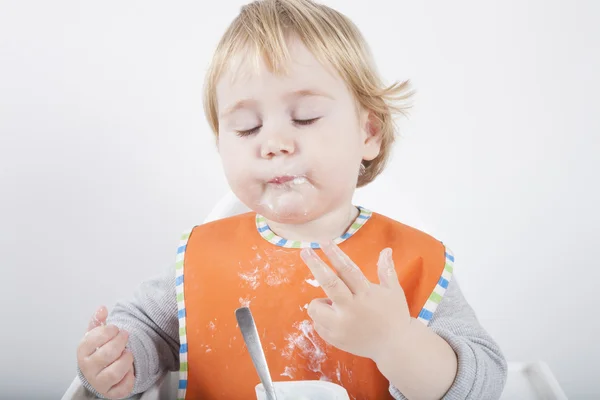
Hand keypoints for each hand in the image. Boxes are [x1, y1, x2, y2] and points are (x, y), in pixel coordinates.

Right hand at [76, 306, 134, 398]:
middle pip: (106, 354)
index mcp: (82, 352)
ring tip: (128, 353)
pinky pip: (122, 388)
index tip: (115, 328)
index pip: (92, 340)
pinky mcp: (110, 393)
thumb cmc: (99, 351)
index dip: (108, 331)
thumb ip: (98, 321)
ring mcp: (98, 382)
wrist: (100, 371)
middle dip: (120, 342)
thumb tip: (102, 308)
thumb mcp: (96, 334)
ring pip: (114, 373)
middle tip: (125, 336)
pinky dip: (130, 377)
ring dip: (126, 359)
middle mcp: (88, 369)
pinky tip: (129, 369)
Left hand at [300, 242, 412, 361]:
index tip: (324, 241)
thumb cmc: (395, 315)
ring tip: (335, 306)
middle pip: (329, 283)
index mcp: (366, 294)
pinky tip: (339, 321)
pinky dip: (323, 318)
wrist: (395, 347)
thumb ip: (386, 270)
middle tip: (305, 251)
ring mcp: (341, 326)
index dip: (335, 254)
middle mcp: (352, 308)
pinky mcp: (334, 339)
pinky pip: (317, 324)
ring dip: (320, 301)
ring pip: (316, 307)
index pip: (347, 270)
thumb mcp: (393, 291)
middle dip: (315, 265)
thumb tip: (386, 249)